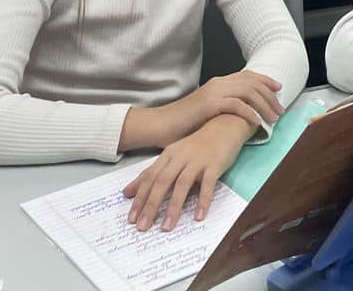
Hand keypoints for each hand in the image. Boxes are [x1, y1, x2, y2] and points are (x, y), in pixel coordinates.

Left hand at [124, 114, 249, 231]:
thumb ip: (152, 173)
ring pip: (182, 184)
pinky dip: (203, 200)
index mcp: (168, 155)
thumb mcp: (173, 156)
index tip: (131, 219)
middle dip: (151, 205)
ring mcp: (198, 160)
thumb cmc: (197, 145)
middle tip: (143, 227)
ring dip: (174, 207)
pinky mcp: (215, 164)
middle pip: (162, 182)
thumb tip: (127, 192)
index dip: (140, 198)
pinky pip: (208, 184)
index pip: (150, 177)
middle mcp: (181, 157)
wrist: (225, 126)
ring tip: (167, 227)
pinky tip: (199, 217)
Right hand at [162, 71, 283, 144]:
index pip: (248, 76)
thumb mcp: (207, 111)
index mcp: (219, 83)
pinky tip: (258, 123)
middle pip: (252, 82)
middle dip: (270, 95)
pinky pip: (236, 105)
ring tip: (274, 118)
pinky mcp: (209, 104)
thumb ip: (223, 108)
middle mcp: (219, 83)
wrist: (161, 125)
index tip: (279, 89)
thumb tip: (242, 113)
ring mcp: (214, 92)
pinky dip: (250, 113)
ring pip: (248, 92)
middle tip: (281, 110)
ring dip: (264, 105)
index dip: (265, 81)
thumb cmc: (183, 122)